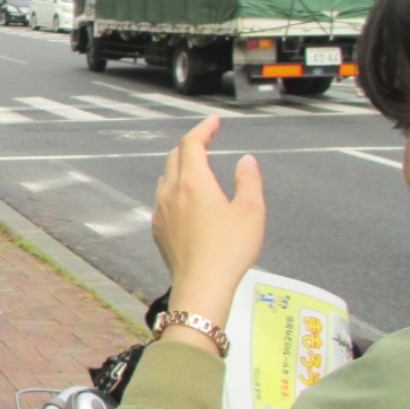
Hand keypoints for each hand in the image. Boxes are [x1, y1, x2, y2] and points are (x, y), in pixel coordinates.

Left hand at [151, 117, 264, 326]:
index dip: (203, 129)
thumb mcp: (251, 211)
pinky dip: (174, 189)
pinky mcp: (157, 230)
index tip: (213, 122)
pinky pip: (162, 200)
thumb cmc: (229, 250)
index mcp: (193, 182)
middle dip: (191, 144)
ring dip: (180, 166)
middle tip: (207, 140)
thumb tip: (246, 161)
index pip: (192, 144)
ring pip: (165, 178)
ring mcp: (160, 212)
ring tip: (197, 167)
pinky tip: (186, 200)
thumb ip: (249, 180)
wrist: (201, 286)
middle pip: (175, 157)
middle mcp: (171, 193)